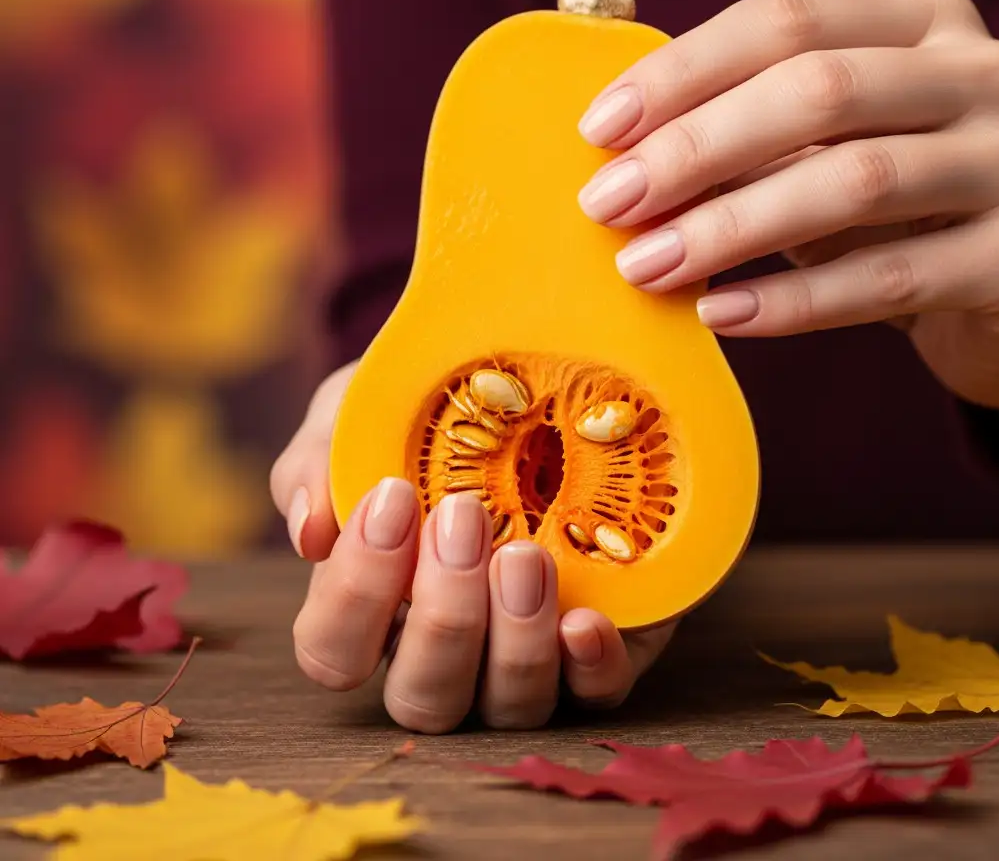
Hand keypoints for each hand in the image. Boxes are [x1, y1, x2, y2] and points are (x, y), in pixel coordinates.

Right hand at [270, 362, 675, 732]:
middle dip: (444, 615)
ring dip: (514, 638)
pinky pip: (594, 693)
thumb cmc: (424, 417)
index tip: (394, 497)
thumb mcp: (361, 413)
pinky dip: (590, 667)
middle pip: (422, 697)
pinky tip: (585, 620)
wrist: (521, 381)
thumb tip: (312, 534)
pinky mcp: (597, 648)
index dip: (356, 593)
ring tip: (526, 554)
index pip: (335, 649)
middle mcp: (445, 650)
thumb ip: (320, 462)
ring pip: (507, 706)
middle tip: (465, 517)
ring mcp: (521, 658)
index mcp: (376, 607)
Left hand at [577, 0, 998, 410]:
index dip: (684, 72)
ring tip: (644, 265)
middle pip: (817, 92)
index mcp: (921, 22)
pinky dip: (792, 301)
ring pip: (852, 182)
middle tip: (607, 203)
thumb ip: (763, 129)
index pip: (787, 21)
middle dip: (694, 149)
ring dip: (728, 228)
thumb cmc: (904, 195)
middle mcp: (978, 74)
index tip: (600, 128)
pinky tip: (717, 311)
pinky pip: (887, 278)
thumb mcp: (845, 138)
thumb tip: (626, 159)